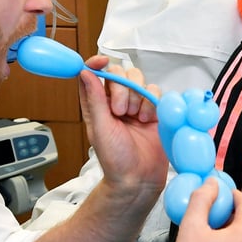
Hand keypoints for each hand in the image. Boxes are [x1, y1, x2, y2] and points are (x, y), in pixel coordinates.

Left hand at [77, 56, 166, 196]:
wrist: (139, 179)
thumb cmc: (115, 159)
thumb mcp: (100, 128)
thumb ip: (94, 99)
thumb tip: (84, 72)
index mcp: (97, 104)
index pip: (94, 73)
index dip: (97, 63)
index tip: (102, 62)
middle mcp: (116, 101)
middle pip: (120, 72)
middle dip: (123, 88)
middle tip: (121, 112)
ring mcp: (137, 104)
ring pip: (139, 79)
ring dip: (139, 97)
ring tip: (137, 119)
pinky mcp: (155, 110)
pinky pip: (156, 91)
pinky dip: (153, 102)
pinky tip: (149, 120)